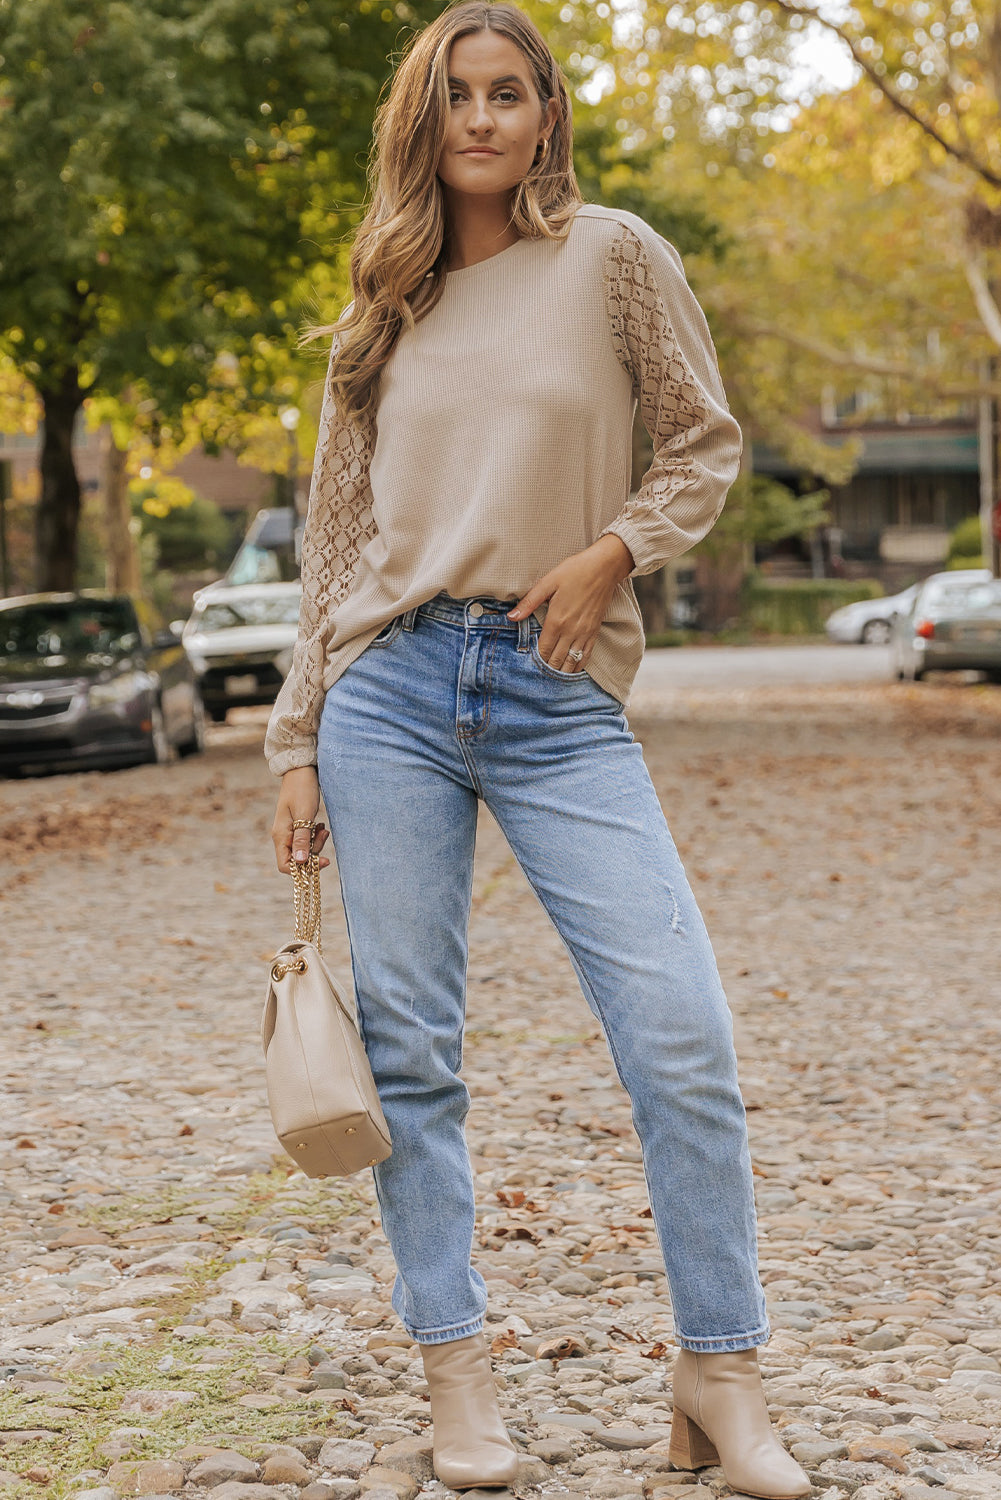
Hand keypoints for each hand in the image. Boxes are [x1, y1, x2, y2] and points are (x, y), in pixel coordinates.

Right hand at [271, 766, 330, 874]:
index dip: (303, 868)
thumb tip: (300, 862)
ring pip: (303, 849)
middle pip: (297, 859)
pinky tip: (321, 825)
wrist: (301, 770)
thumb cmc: (302, 790)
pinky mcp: (297, 826)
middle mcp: (283, 836)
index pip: (285, 866)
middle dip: (314, 853)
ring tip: (324, 828)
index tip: (323, 860)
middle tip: (324, 835)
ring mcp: (289, 831)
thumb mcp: (304, 814)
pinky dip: (315, 836)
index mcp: (280, 835)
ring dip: (316, 843)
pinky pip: (306, 839)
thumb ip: (302, 838)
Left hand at [507, 534, 633, 671]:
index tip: (527, 667)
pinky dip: (577, 666)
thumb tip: (511, 617)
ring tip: (551, 680)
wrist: (604, 568)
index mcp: (556, 620)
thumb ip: (529, 602)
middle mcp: (571, 631)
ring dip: (561, 672)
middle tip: (536, 678)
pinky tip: (570, 671)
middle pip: (556, 660)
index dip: (535, 661)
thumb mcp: (547, 582)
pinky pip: (585, 656)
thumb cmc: (575, 571)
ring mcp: (584, 633)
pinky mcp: (594, 632)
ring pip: (571, 662)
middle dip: (546, 670)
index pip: (543, 650)